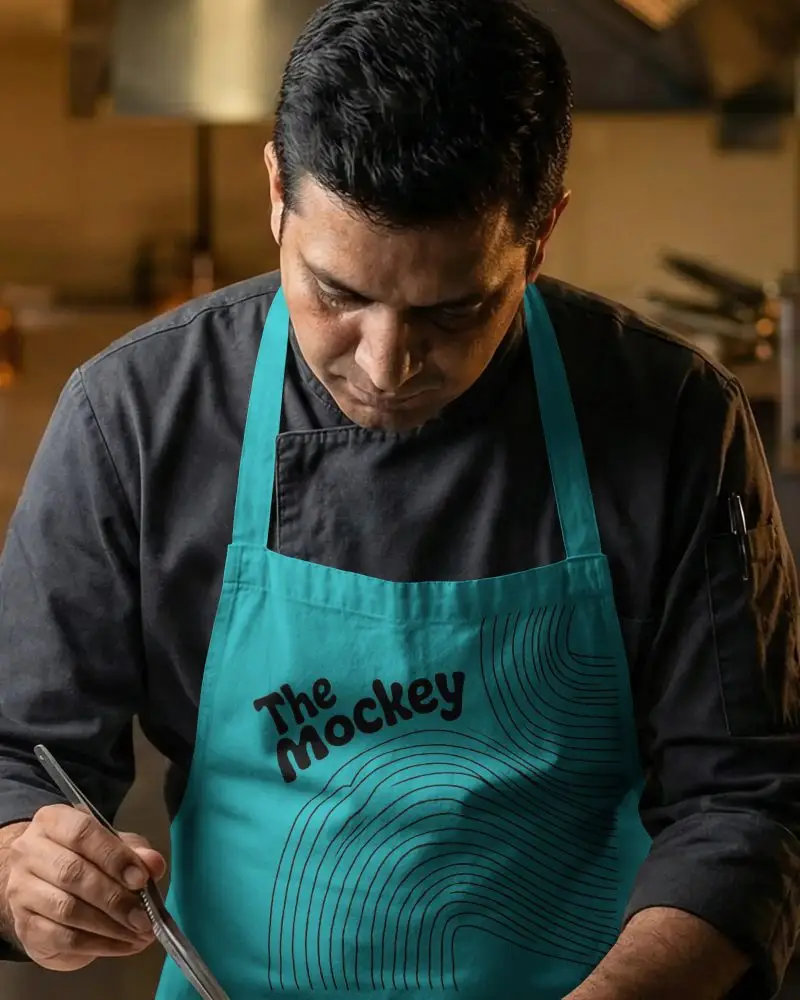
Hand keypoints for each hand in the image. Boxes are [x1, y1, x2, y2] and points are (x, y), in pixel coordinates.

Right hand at [5, 804, 166, 970]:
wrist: (43, 885)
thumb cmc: (84, 857)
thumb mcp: (113, 845)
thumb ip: (135, 850)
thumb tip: (154, 864)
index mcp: (53, 821)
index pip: (82, 833)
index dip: (114, 856)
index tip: (140, 879)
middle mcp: (29, 852)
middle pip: (73, 874)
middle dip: (115, 898)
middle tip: (145, 916)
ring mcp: (21, 891)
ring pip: (67, 910)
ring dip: (110, 925)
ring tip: (139, 933)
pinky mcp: (24, 926)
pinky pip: (62, 939)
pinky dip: (98, 944)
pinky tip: (122, 944)